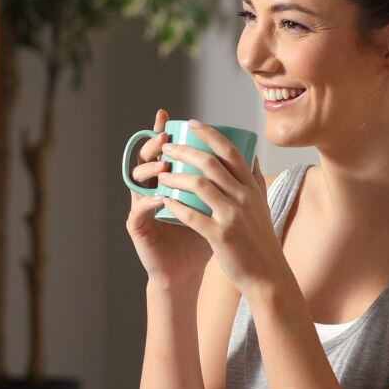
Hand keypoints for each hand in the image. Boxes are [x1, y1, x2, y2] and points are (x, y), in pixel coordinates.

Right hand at [125, 108, 211, 286]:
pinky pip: (139, 209)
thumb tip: (251, 156)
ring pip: (136, 180)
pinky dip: (149, 202)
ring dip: (150, 171)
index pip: (164, 151)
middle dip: (154, 145)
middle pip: (146, 159)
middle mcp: (150, 189)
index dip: (162, 132)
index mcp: (167, 181)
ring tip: (165, 167)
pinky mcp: (137, 227)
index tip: (170, 117)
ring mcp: (141, 206)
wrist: (186, 272)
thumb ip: (227, 182)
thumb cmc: (202, 238)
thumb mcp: (216, 206)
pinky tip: (161, 197)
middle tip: (165, 137)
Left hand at [155, 120, 290, 294]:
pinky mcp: (220, 235)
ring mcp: (233, 215)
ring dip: (175, 176)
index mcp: (252, 186)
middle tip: (167, 147)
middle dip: (184, 150)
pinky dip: (175, 205)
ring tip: (160, 174)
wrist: (267, 274)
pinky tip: (163, 200)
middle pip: (210, 163)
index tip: (192, 123)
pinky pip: (192, 215)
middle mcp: (244, 197)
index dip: (210, 134)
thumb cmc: (259, 238)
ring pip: (198, 185)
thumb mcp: (262, 204)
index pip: (230, 150)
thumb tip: (250, 154)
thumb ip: (254, 179)